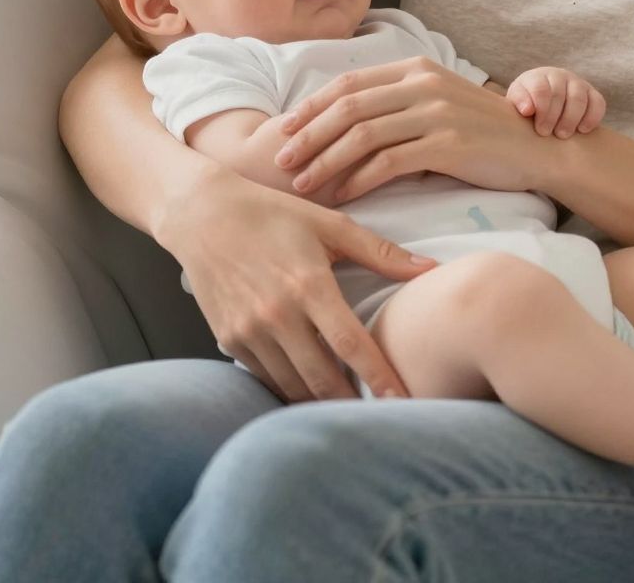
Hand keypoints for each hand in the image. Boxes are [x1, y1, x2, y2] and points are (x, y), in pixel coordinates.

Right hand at [156, 162, 434, 401]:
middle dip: (353, 405)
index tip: (403, 401)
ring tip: (349, 413)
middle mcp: (277, 315)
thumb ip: (380, 252)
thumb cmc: (272, 214)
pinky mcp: (228, 340)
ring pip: (292, 385)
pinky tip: (309, 391)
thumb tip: (431, 268)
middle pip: (323, 378)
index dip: (379, 377)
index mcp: (308, 285)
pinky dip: (289, 387)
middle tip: (380, 420)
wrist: (203, 215)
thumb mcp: (330, 225)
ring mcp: (248, 331)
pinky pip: (266, 377)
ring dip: (321, 403)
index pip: (351, 345)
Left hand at [275, 56, 554, 203]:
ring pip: (363, 134)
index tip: (285, 129)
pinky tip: (343, 195)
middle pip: (349, 106)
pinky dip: (359, 179)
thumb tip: (345, 126)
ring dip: (326, 161)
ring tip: (304, 183)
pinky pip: (390, 162)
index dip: (312, 106)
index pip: (350, 82)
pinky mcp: (449, 144)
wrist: (536, 147)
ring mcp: (437, 111)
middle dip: (309, 135)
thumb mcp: (439, 104)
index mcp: (417, 68)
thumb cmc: (483, 132)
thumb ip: (398, 105)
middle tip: (282, 160)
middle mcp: (424, 83)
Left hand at [507, 65, 605, 137]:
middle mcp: (559, 76)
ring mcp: (578, 83)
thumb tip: (527, 110)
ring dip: (571, 119)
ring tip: (562, 135)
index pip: (541, 89)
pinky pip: (598, 103)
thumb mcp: (517, 102)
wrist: (544, 104)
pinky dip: (592, 117)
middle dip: (553, 117)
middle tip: (547, 134)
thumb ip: (519, 102)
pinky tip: (582, 130)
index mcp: (538, 77)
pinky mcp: (593, 94)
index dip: (541, 110)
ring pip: (579, 98)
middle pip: (560, 94)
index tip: (539, 129)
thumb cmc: (528, 105)